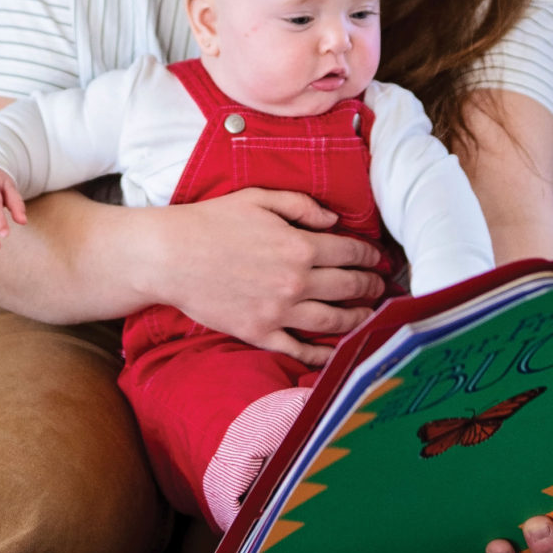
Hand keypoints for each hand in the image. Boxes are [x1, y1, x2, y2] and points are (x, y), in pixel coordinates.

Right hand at [157, 187, 385, 366]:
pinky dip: (322, 354)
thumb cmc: (212, 221)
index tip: (378, 258)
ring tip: (370, 316)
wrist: (170, 256)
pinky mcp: (259, 334)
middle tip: (381, 285)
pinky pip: (299, 350)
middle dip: (371, 286)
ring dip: (358, 319)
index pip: (351, 252)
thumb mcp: (259, 198)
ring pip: (333, 322)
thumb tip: (334, 220)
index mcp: (299, 246)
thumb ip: (301, 205)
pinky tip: (337, 352)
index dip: (370, 255)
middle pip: (349, 288)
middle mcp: (296, 282)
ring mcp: (279, 312)